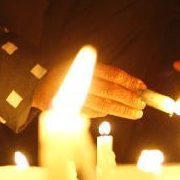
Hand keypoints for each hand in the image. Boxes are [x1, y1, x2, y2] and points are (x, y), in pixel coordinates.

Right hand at [32, 61, 146, 118]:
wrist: (37, 87)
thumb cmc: (65, 76)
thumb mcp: (82, 66)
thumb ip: (102, 74)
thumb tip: (132, 86)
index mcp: (84, 66)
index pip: (113, 74)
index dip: (129, 81)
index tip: (142, 88)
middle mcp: (80, 80)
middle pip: (110, 91)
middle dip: (129, 98)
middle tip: (142, 104)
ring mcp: (74, 96)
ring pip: (103, 105)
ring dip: (121, 110)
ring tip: (135, 113)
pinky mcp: (69, 109)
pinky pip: (92, 113)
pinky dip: (103, 113)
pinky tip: (112, 112)